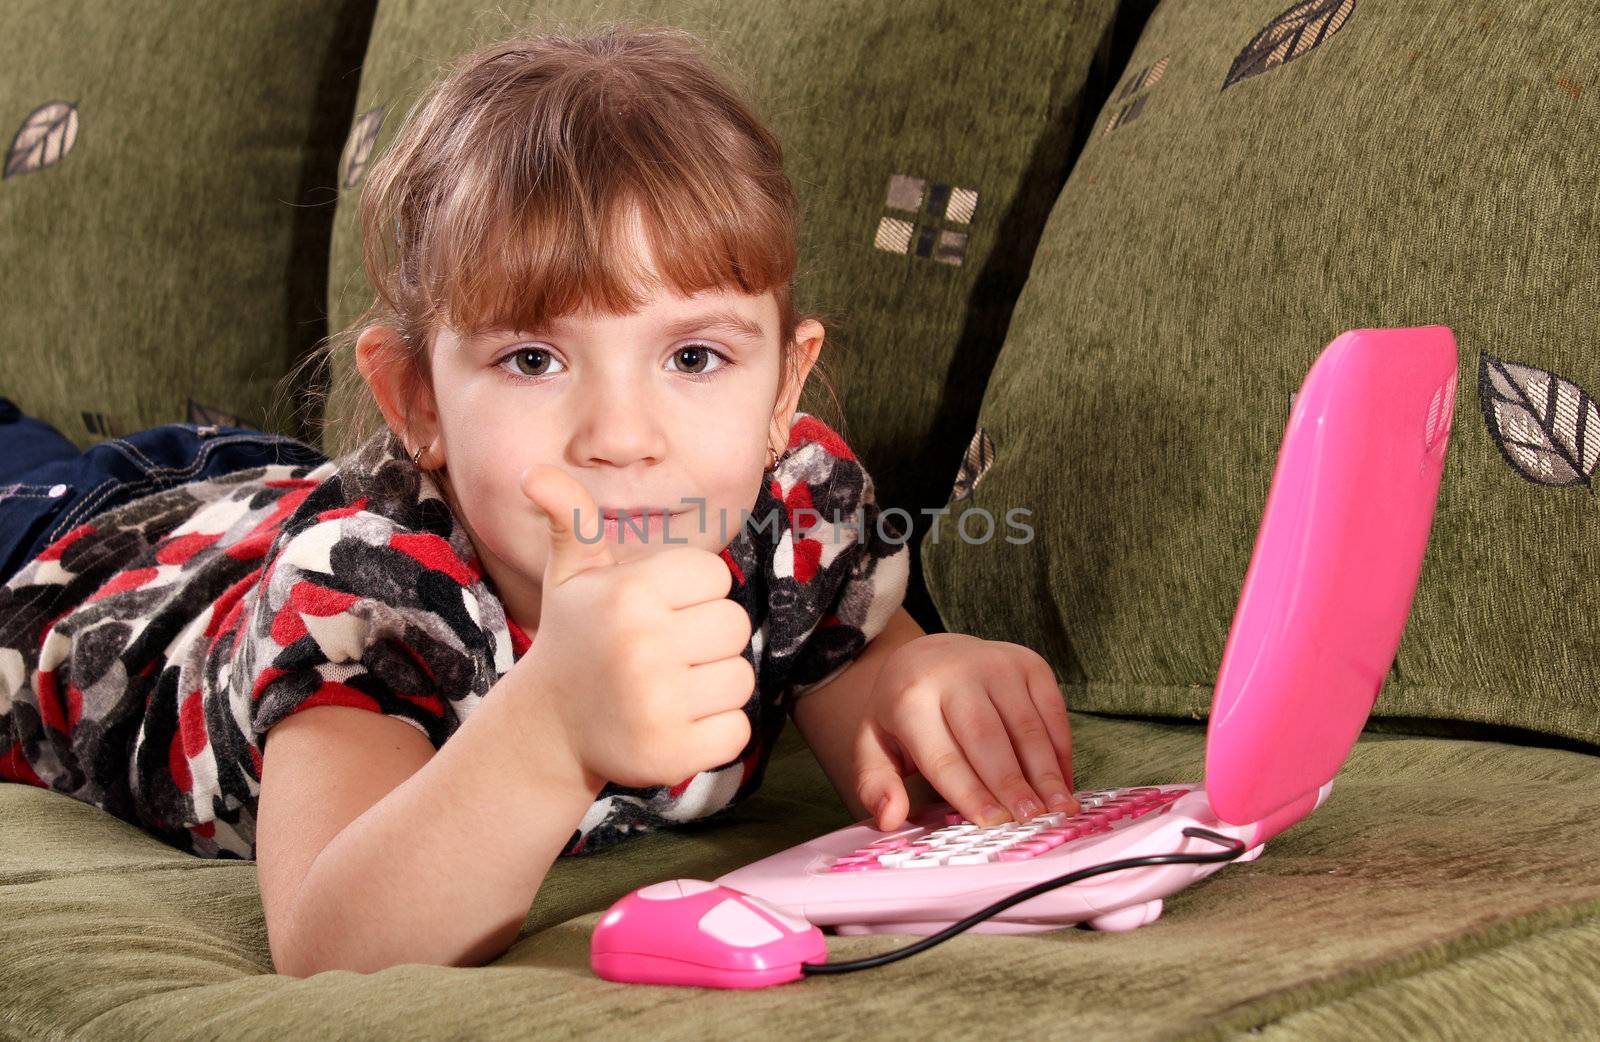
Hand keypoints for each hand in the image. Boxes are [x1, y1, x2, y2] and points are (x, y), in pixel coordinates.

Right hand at [512, 464, 754, 789]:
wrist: (548, 727)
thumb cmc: (576, 636)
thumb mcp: (571, 574)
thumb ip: (571, 518)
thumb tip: (534, 474)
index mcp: (630, 594)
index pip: (716, 576)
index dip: (693, 593)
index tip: (658, 611)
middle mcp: (643, 646)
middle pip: (735, 626)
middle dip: (707, 639)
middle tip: (664, 653)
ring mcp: (658, 704)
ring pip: (740, 679)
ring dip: (714, 686)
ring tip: (668, 688)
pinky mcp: (671, 754)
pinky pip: (737, 731)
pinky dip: (715, 731)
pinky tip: (675, 724)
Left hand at [853, 633, 1077, 830]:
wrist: (931, 655)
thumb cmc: (904, 711)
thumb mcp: (874, 743)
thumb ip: (876, 784)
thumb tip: (890, 818)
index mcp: (910, 698)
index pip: (944, 756)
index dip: (970, 792)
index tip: (992, 823)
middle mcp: (955, 674)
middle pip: (988, 739)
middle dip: (1012, 784)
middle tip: (1031, 821)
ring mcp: (996, 664)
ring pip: (1026, 727)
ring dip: (1045, 771)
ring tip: (1058, 809)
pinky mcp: (1028, 664)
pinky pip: (1051, 711)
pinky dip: (1060, 750)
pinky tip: (1063, 782)